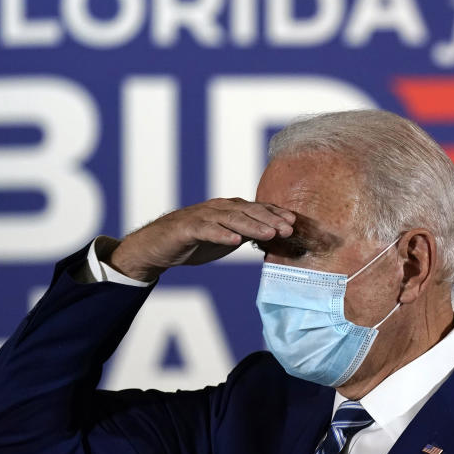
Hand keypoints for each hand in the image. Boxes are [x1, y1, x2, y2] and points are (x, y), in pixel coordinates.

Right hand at [108, 198, 294, 281]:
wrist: (158, 246)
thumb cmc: (195, 240)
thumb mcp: (226, 238)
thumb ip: (246, 234)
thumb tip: (273, 236)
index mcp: (229, 209)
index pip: (257, 209)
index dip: (276, 214)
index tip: (295, 223)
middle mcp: (218, 208)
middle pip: (249, 211)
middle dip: (271, 219)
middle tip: (289, 228)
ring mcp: (202, 216)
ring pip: (232, 219)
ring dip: (253, 226)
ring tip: (270, 234)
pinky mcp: (187, 228)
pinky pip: (207, 230)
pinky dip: (221, 234)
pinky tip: (234, 241)